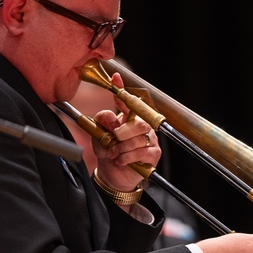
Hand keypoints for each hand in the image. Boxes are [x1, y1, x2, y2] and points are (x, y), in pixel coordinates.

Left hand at [91, 72, 159, 191]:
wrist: (112, 175)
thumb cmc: (108, 152)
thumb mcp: (98, 136)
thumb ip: (102, 123)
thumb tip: (112, 119)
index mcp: (129, 118)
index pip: (127, 101)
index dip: (121, 89)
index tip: (115, 78)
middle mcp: (142, 126)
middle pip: (139, 122)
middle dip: (123, 133)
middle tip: (113, 140)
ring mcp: (150, 140)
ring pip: (139, 139)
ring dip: (122, 148)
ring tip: (114, 154)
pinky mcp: (154, 154)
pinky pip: (142, 152)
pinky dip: (127, 157)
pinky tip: (121, 161)